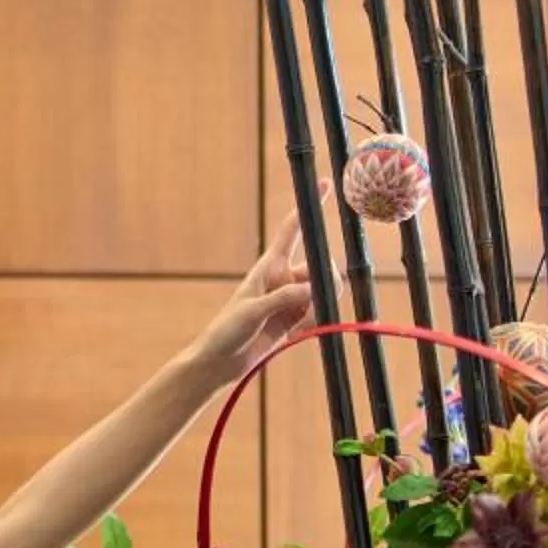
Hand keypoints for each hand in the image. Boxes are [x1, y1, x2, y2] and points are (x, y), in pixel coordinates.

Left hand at [182, 209, 317, 384]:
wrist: (221, 362)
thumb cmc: (226, 331)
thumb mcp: (251, 311)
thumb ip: (282, 299)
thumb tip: (312, 289)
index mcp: (269, 266)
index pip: (292, 230)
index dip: (308, 209)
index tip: (326, 185)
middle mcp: (283, 278)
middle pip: (320, 266)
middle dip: (325, 279)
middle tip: (313, 298)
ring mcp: (291, 299)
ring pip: (323, 291)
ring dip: (319, 305)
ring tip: (299, 322)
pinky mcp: (296, 320)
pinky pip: (319, 315)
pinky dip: (315, 323)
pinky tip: (296, 334)